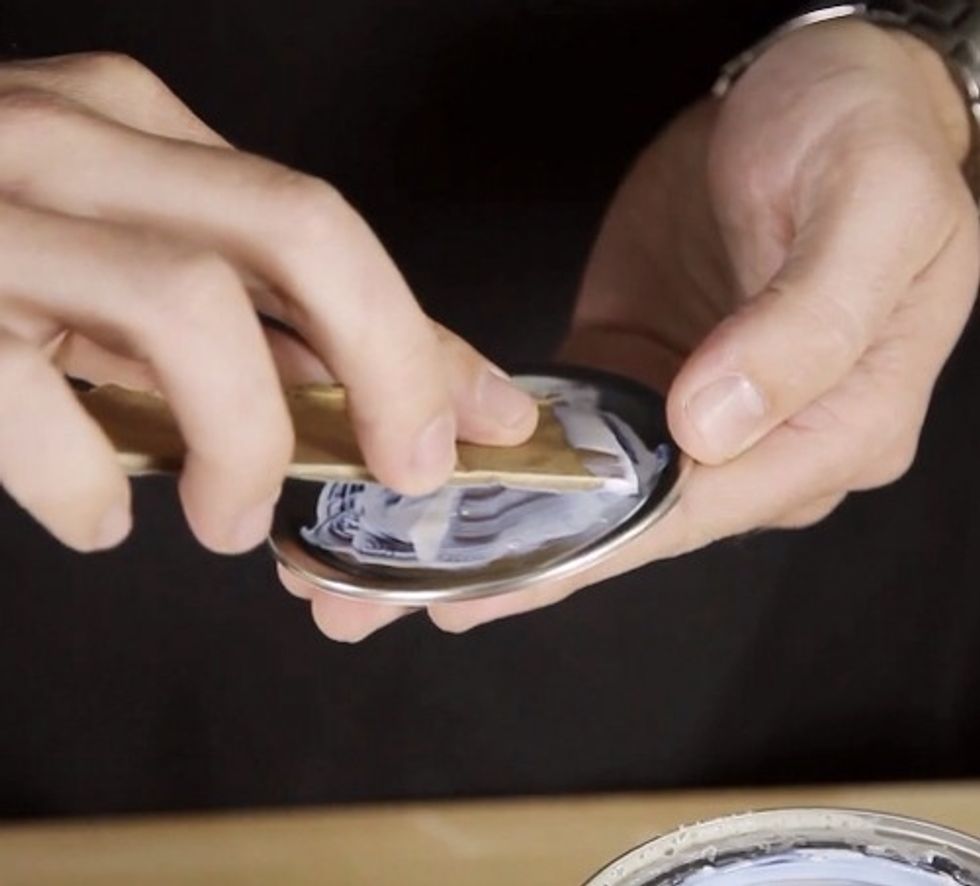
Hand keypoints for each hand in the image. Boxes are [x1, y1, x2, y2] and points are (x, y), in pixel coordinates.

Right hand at [0, 54, 535, 556]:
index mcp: (138, 134)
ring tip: (230, 517)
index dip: (425, 335)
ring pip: (186, 308)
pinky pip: (28, 397)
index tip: (490, 421)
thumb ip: (254, 321)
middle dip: (388, 366)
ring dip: (242, 442)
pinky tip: (93, 517)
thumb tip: (411, 394)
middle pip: (300, 233)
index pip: (328, 230)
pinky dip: (82, 486)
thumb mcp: (129, 270)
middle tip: (402, 474)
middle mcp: (75, 143)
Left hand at [412, 19, 978, 632]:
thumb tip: (714, 422)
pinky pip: (573, 435)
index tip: (497, 572)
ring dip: (502, 531)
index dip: (595, 546)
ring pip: (595, 494)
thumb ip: (806, 326)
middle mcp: (765, 440)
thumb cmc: (868, 135)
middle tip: (409, 597)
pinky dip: (511, 467)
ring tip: (396, 566)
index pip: (703, 509)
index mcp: (837, 427)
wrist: (825, 84)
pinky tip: (448, 493)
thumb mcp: (870, 211)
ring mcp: (694, 412)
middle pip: (637, 525)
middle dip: (526, 566)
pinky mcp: (638, 372)